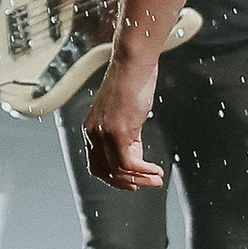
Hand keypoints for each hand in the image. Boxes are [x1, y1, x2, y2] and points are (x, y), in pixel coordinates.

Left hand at [83, 62, 165, 190]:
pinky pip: (129, 162)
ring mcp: (104, 133)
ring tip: (156, 179)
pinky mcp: (118, 131)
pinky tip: (155, 171)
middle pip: (104, 171)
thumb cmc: (132, 81)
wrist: (133, 63)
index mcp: (91, 128)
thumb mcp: (125, 113)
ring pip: (118, 170)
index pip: (97, 164)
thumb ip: (126, 134)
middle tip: (144, 185)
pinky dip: (144, 171)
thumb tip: (135, 153)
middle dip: (125, 183)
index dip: (113, 178)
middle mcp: (93, 132)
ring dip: (140, 179)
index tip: (130, 183)